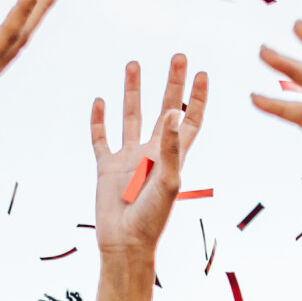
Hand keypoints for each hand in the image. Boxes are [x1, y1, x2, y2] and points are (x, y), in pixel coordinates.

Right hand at [92, 55, 209, 258]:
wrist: (124, 244)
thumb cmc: (151, 219)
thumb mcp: (168, 182)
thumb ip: (172, 148)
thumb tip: (174, 113)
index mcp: (173, 157)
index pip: (190, 120)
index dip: (198, 98)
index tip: (202, 73)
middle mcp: (152, 153)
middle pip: (165, 110)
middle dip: (171, 84)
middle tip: (178, 56)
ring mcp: (129, 158)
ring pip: (132, 116)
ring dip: (133, 91)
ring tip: (134, 63)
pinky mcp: (106, 167)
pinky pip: (101, 138)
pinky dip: (99, 120)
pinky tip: (100, 101)